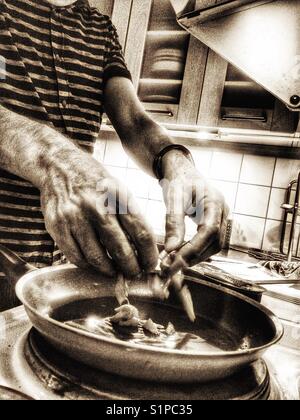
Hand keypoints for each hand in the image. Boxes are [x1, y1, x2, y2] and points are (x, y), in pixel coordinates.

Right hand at [40, 150, 157, 276]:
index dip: (148, 254)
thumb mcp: (118, 189)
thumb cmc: (94, 180)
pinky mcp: (57, 226)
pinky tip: (94, 264)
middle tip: (134, 272)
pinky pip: (75, 256)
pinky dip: (87, 265)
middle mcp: (96, 207)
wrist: (59, 165)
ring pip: (97, 257)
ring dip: (109, 270)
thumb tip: (144, 247)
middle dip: (131, 267)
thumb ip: (131, 215)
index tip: (151, 264)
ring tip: (115, 271)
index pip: (140, 232)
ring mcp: (74, 217)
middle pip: (120, 249)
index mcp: (117, 196)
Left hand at [161, 150, 228, 274]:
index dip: (194, 248)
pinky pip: (209, 242)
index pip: (210, 231)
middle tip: (172, 266)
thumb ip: (173, 222)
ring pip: (214, 246)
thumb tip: (171, 249)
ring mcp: (221, 218)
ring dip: (196, 257)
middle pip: (215, 242)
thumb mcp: (173, 197)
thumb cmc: (178, 180)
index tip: (175, 259)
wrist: (182, 171)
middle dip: (194, 257)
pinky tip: (180, 255)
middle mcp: (222, 211)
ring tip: (174, 263)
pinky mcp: (214, 223)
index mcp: (215, 201)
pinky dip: (196, 251)